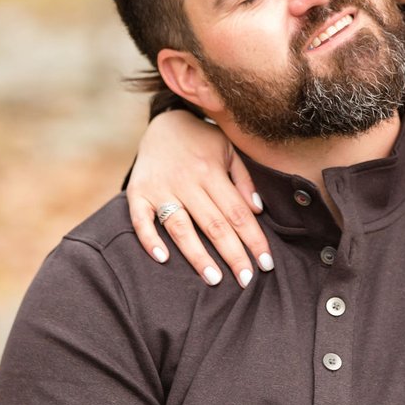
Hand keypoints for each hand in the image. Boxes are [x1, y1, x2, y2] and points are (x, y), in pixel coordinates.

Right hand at [127, 110, 272, 287]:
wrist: (163, 124)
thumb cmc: (202, 143)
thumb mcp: (229, 150)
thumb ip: (244, 179)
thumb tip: (256, 211)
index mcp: (211, 171)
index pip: (237, 212)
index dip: (253, 239)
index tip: (266, 263)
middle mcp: (186, 180)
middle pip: (213, 224)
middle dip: (232, 255)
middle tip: (246, 281)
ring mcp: (160, 187)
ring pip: (181, 227)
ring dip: (197, 255)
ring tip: (214, 279)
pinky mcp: (138, 192)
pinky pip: (141, 219)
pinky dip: (150, 239)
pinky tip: (163, 259)